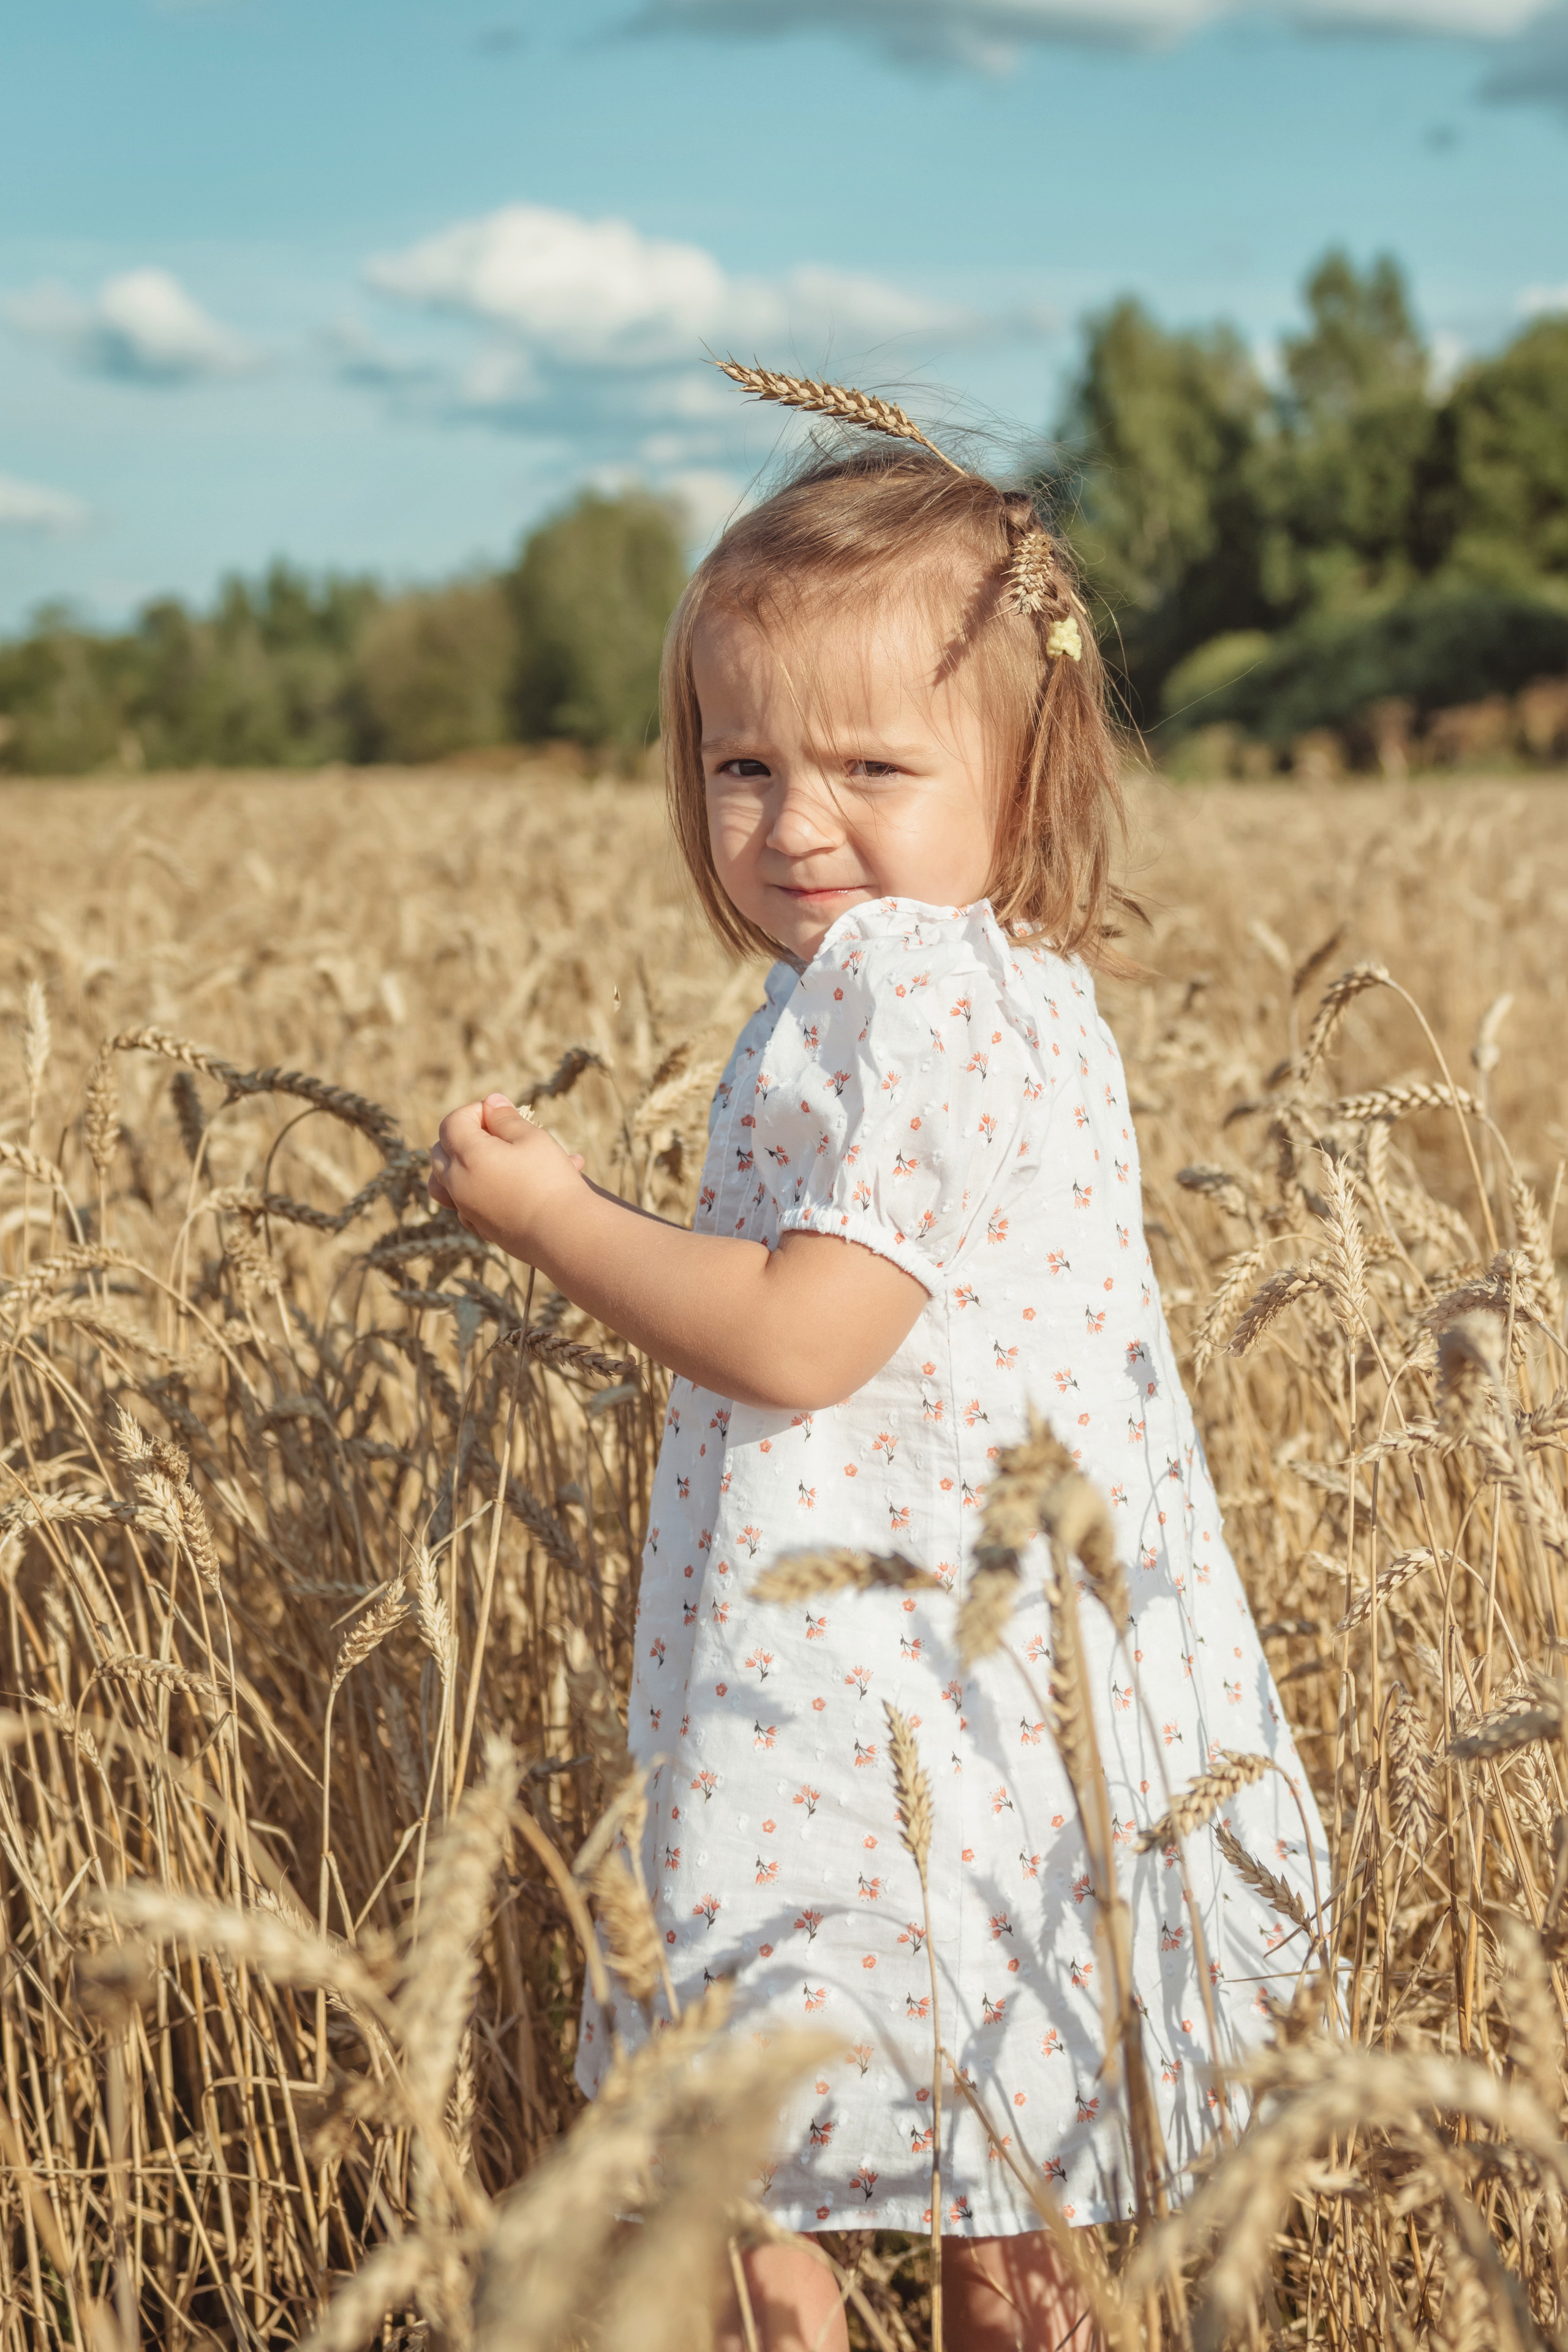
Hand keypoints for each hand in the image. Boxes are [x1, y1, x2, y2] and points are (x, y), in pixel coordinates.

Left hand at [427, 1093, 582, 1255]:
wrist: (563, 1233)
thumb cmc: (549, 1180)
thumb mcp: (532, 1138)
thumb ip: (506, 1118)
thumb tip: (491, 1102)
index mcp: (468, 1156)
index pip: (452, 1122)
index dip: (475, 1111)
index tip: (500, 1114)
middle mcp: (458, 1183)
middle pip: (441, 1151)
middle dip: (463, 1135)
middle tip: (497, 1134)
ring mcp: (466, 1209)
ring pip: (443, 1183)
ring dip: (459, 1166)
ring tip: (486, 1160)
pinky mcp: (480, 1229)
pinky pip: (465, 1207)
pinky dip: (477, 1193)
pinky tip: (507, 1190)